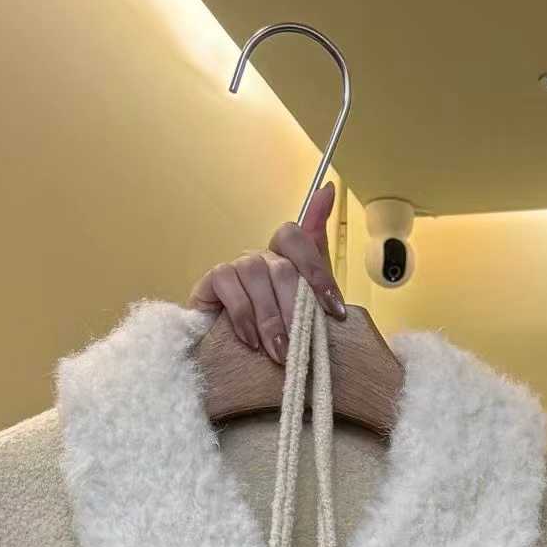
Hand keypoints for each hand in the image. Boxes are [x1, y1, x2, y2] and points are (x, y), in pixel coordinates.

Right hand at [190, 181, 345, 365]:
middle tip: (300, 345)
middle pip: (282, 267)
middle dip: (294, 309)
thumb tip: (329, 189)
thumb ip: (318, 256)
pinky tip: (251, 341)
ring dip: (270, 318)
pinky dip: (243, 315)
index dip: (316, 271)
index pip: (298, 238)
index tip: (334, 310)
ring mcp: (237, 267)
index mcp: (285, 258)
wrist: (233, 357)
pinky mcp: (212, 281)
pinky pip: (228, 285)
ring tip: (278, 351)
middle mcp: (261, 257)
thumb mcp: (305, 302)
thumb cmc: (274, 328)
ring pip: (256, 276)